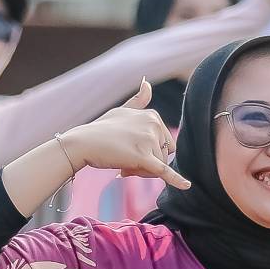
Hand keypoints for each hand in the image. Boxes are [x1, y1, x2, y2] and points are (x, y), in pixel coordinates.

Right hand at [65, 79, 187, 187]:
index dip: (150, 152)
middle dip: (148, 163)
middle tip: (125, 159)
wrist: (82, 143)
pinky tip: (186, 186)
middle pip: (164, 155)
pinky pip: (163, 171)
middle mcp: (153, 124)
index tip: (130, 149)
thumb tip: (147, 82)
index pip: (165, 144)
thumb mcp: (122, 111)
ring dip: (142, 171)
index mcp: (153, 115)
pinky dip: (175, 180)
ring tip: (122, 164)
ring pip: (159, 167)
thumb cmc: (101, 129)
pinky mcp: (143, 156)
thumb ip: (138, 100)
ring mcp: (148, 139)